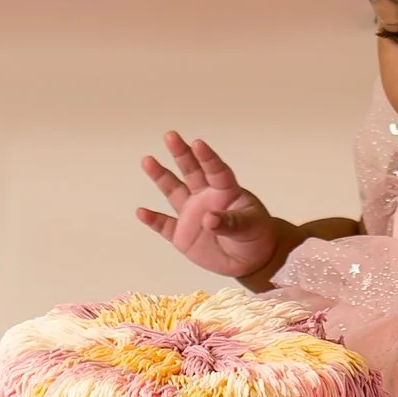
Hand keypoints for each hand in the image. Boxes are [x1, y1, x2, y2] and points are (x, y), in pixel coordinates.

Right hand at [136, 133, 280, 281]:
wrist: (250, 260)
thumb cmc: (256, 236)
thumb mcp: (250, 228)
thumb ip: (230, 223)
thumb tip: (209, 220)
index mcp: (226, 191)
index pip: (216, 170)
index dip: (207, 157)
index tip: (197, 144)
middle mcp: (206, 197)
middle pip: (192, 171)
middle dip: (181, 154)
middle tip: (170, 136)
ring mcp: (192, 214)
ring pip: (174, 191)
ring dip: (161, 176)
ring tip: (147, 160)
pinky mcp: (182, 235)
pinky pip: (165, 225)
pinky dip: (153, 220)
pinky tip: (141, 212)